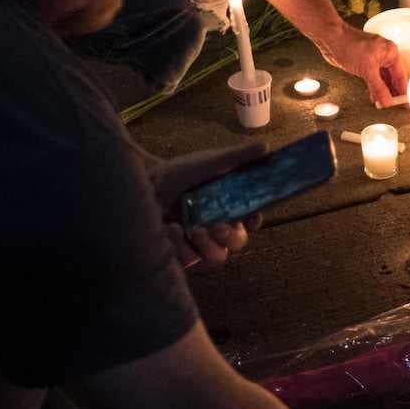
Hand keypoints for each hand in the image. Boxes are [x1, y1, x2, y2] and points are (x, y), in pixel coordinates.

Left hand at [151, 141, 266, 270]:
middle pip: (237, 243)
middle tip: (216, 226)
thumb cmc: (178, 173)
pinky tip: (170, 229)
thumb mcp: (207, 162)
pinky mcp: (181, 255)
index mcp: (230, 208)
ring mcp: (200, 244)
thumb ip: (236, 157)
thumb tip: (265, 146)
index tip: (250, 217)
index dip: (255, 222)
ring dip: (204, 245)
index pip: (251, 221)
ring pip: (217, 258)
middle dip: (230, 237)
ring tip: (187, 228)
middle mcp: (218, 228)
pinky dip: (180, 247)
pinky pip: (190, 262)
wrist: (144, 184)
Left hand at [318, 26, 406, 106]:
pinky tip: (375, 96)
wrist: (330, 39)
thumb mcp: (367, 70)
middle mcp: (385, 55)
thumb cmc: (348, 45)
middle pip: (393, 78)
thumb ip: (378, 88)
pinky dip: (374, 87)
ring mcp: (375, 59)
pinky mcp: (365, 63)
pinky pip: (374, 77)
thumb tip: (387, 101)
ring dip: (383, 91)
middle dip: (393, 92)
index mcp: (391, 52)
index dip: (404, 91)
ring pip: (383, 79)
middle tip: (395, 105)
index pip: (401, 75)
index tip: (406, 103)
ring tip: (384, 104)